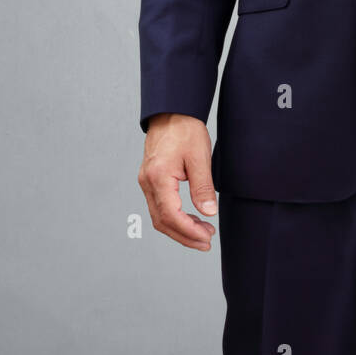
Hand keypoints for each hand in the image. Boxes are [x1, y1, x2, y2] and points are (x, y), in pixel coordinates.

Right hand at [137, 113, 217, 250]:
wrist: (171, 112)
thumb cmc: (184, 130)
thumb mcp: (200, 158)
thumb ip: (203, 187)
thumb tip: (208, 213)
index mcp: (158, 177)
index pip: (170, 215)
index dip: (189, 231)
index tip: (207, 237)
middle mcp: (147, 182)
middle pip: (162, 221)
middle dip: (184, 236)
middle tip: (206, 242)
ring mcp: (146, 182)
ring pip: (159, 216)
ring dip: (180, 228)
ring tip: (203, 232)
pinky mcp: (150, 180)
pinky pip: (159, 206)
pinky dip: (174, 217)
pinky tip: (191, 218)